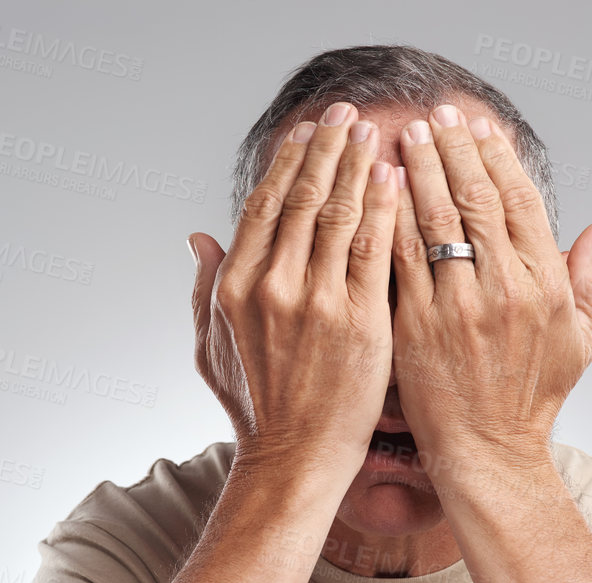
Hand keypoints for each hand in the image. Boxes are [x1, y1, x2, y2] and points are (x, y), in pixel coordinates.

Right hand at [188, 102, 398, 483]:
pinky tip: (395, 180)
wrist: (295, 459)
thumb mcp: (210, 347)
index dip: (288, 163)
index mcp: (234, 287)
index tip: (308, 132)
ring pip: (340, 215)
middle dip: (328, 148)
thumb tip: (197, 235)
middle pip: (303, 198)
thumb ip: (203, 286)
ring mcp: (317, 304)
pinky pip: (375, 251)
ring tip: (374, 133)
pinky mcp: (361, 323)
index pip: (263, 205)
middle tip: (346, 113)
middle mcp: (272, 288)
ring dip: (359, 166)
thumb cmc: (257, 409)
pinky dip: (384, 210)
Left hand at [390, 103, 591, 472]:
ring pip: (436, 219)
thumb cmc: (532, 402)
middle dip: (454, 150)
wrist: (488, 455)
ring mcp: (458, 306)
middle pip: (477, 199)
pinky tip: (380, 188)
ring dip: (420, 170)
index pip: (521, 203)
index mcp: (546, 287)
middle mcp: (506, 290)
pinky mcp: (416, 325)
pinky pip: (400, 257)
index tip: (481, 131)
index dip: (499, 160)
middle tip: (436, 117)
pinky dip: (390, 217)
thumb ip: (590, 282)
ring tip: (405, 137)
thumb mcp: (579, 343)